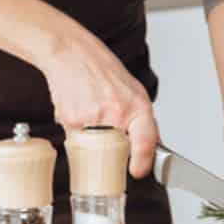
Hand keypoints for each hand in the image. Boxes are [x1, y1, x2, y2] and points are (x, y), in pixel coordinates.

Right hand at [41, 29, 160, 177]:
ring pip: (94, 146)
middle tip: (108, 138)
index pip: (147, 142)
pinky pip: (76, 138)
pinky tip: (78, 109)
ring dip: (92, 137)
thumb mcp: (133, 90)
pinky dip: (77, 129)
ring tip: (91, 112)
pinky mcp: (72, 121)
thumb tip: (152, 145)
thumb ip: (143, 119)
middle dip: (112, 151)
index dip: (143, 162)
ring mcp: (94, 117)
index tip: (138, 170)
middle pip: (118, 151)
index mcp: (138, 105)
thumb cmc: (101, 68)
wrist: (71, 53)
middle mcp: (118, 112)